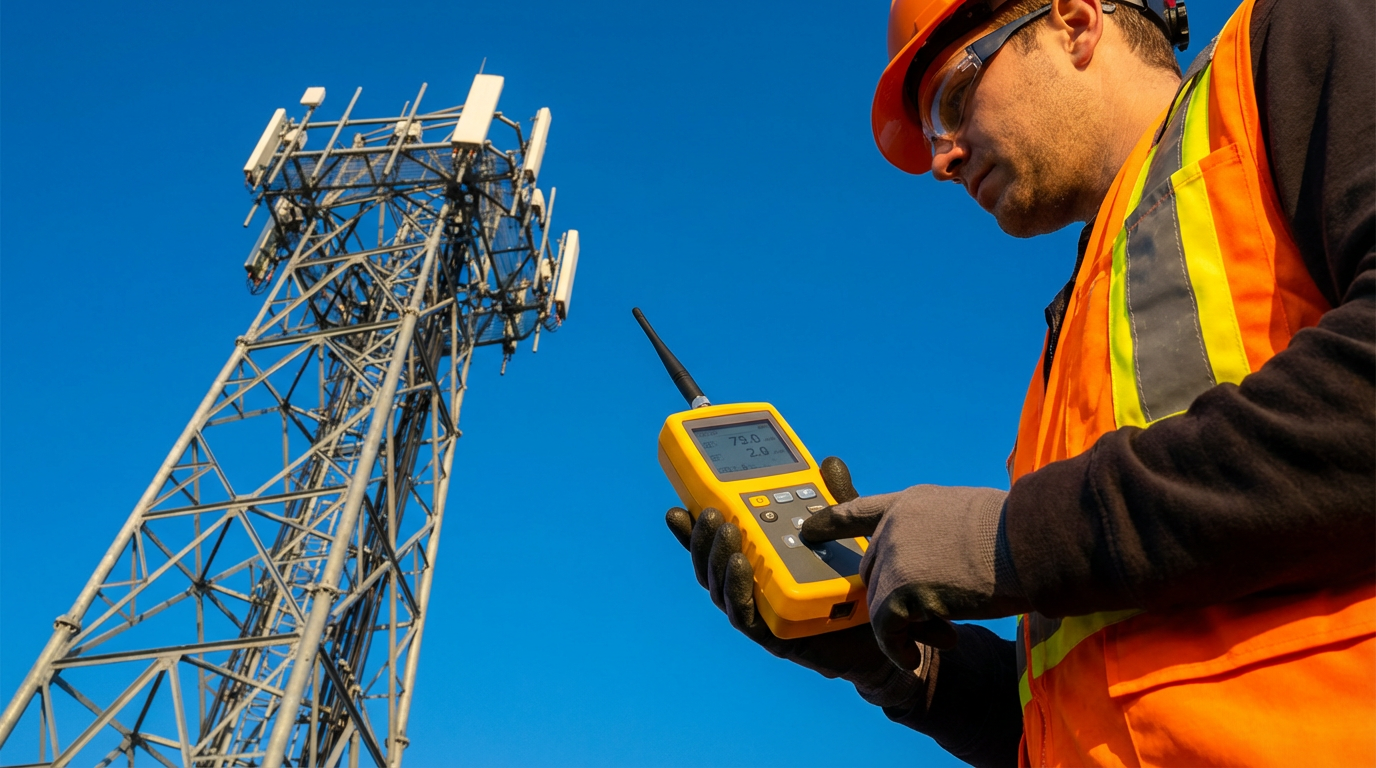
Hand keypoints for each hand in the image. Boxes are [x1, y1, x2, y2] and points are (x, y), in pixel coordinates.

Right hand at [664, 457, 927, 704]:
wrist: (891, 632)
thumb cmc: (861, 587)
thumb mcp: (848, 535)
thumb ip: (836, 502)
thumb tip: (829, 463)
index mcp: (763, 565)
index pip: (719, 546)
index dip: (693, 531)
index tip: (677, 507)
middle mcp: (756, 589)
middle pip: (711, 565)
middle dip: (702, 538)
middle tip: (709, 511)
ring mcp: (763, 613)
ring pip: (721, 588)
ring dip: (717, 558)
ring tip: (726, 531)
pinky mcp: (776, 637)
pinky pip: (745, 615)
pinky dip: (738, 589)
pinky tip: (741, 564)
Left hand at [800, 484, 1027, 669]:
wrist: (1031, 540)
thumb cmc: (1017, 533)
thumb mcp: (966, 516)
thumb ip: (936, 532)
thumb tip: (934, 560)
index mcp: (910, 503)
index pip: (858, 510)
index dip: (830, 522)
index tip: (808, 530)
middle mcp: (893, 525)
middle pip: (871, 571)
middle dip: (894, 599)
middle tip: (929, 617)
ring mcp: (895, 554)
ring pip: (880, 603)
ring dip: (905, 626)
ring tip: (941, 634)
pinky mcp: (901, 587)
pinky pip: (886, 629)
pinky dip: (898, 647)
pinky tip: (914, 656)